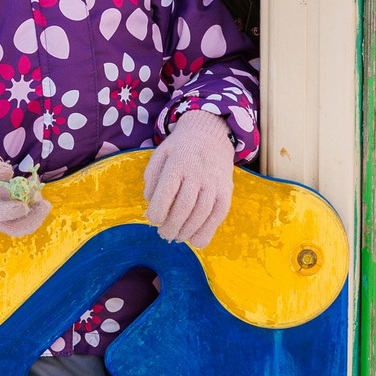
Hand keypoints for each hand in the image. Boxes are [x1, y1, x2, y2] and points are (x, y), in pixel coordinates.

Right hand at [0, 154, 51, 236]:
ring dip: (38, 208)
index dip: (10, 212)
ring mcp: (6, 219)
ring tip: (35, 183)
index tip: (23, 206)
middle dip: (33, 219)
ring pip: (26, 224)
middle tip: (46, 205)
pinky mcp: (15, 216)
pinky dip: (37, 201)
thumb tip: (9, 174)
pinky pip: (30, 215)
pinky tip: (34, 183)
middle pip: (16, 228)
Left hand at [145, 110, 234, 248]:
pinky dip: (207, 231)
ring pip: (202, 213)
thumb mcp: (160, 155)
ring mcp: (214, 183)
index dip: (158, 211)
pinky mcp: (226, 191)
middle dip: (171, 226)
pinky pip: (218, 215)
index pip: (167, 191)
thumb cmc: (180, 149)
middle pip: (185, 206)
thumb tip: (150, 203)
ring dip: (187, 231)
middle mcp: (197, 173)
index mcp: (178, 163)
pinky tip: (196, 240)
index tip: (153, 219)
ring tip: (177, 237)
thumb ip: (152, 178)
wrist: (210, 135)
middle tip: (163, 234)